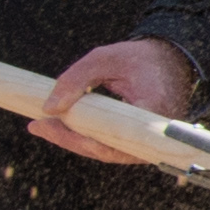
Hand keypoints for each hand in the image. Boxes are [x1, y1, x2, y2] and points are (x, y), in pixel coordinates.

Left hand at [35, 36, 198, 156]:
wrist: (172, 59)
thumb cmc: (139, 57)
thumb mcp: (104, 58)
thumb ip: (75, 80)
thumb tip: (49, 108)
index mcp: (152, 109)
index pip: (112, 137)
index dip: (77, 138)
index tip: (45, 123)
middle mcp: (156, 133)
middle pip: (107, 150)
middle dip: (70, 141)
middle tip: (37, 126)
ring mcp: (152, 141)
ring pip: (109, 152)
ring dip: (77, 142)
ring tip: (45, 127)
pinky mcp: (144, 141)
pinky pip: (115, 147)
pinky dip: (90, 139)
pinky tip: (65, 128)